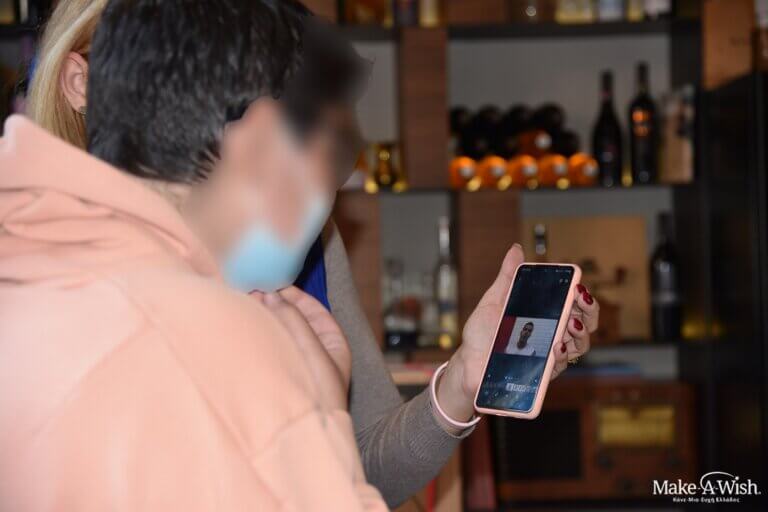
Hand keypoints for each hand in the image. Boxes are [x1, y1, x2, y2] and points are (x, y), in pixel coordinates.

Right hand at [252, 287, 350, 410]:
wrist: (306, 437)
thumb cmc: (320, 395)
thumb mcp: (313, 350)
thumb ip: (294, 320)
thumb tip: (272, 296)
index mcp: (334, 346)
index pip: (315, 312)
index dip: (295, 296)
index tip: (274, 284)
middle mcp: (317, 354)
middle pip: (296, 321)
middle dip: (276, 305)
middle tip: (253, 291)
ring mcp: (297, 365)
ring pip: (280, 334)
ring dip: (265, 318)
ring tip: (246, 303)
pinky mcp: (277, 375)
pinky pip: (269, 348)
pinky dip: (258, 334)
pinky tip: (245, 326)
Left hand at [436, 245, 599, 421]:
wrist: (467, 362)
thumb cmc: (481, 332)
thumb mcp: (494, 300)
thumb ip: (508, 276)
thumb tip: (516, 249)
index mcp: (544, 315)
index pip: (572, 305)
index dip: (582, 296)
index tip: (579, 286)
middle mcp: (551, 334)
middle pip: (584, 324)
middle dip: (589, 311)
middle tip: (581, 300)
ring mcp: (548, 354)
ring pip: (579, 345)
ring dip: (581, 332)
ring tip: (570, 323)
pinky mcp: (541, 373)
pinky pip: (560, 365)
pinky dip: (562, 354)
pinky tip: (556, 346)